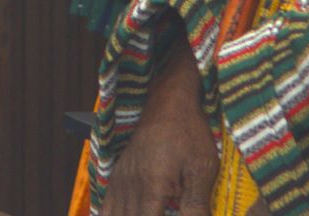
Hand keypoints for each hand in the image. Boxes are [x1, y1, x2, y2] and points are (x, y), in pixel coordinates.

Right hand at [98, 46, 215, 215]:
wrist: (167, 103)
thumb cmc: (188, 134)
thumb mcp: (202, 169)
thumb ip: (197, 205)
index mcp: (152, 187)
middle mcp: (130, 186)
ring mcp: (120, 180)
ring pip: (115, 215)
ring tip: (147, 212)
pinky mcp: (118, 175)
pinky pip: (106, 205)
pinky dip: (111, 215)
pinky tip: (121, 215)